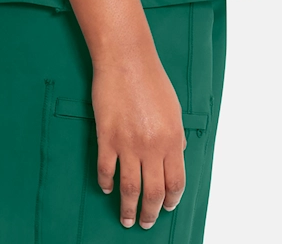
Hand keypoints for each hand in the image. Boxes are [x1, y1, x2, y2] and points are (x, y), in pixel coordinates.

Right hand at [91, 50, 187, 228]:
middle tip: (145, 222)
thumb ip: (174, 136)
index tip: (166, 207)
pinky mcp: (107, 137)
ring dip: (128, 209)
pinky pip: (106, 170)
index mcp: (172, 139)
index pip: (175, 182)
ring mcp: (128, 144)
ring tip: (126, 218)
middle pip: (153, 192)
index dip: (171, 199)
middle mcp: (152, 147)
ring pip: (129, 189)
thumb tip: (175, 156)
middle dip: (150, 213)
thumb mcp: (174, 109)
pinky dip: (106, 183)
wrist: (126, 59)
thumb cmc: (151, 79)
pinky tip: (106, 188)